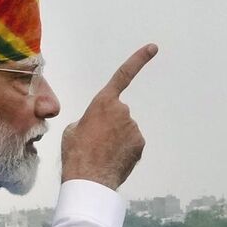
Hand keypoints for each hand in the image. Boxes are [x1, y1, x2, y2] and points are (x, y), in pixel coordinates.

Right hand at [60, 44, 155, 189]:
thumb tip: (95, 126)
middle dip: (109, 125)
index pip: (123, 75)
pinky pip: (132, 144)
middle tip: (95, 143)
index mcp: (103, 102)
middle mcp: (122, 110)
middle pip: (117, 114)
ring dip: (115, 140)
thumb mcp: (73, 129)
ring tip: (101, 153)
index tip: (153, 47)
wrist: (89, 178)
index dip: (139, 60)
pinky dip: (124, 151)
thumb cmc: (76, 153)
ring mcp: (133, 127)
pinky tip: (112, 160)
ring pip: (125, 131)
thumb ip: (88, 120)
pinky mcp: (140, 143)